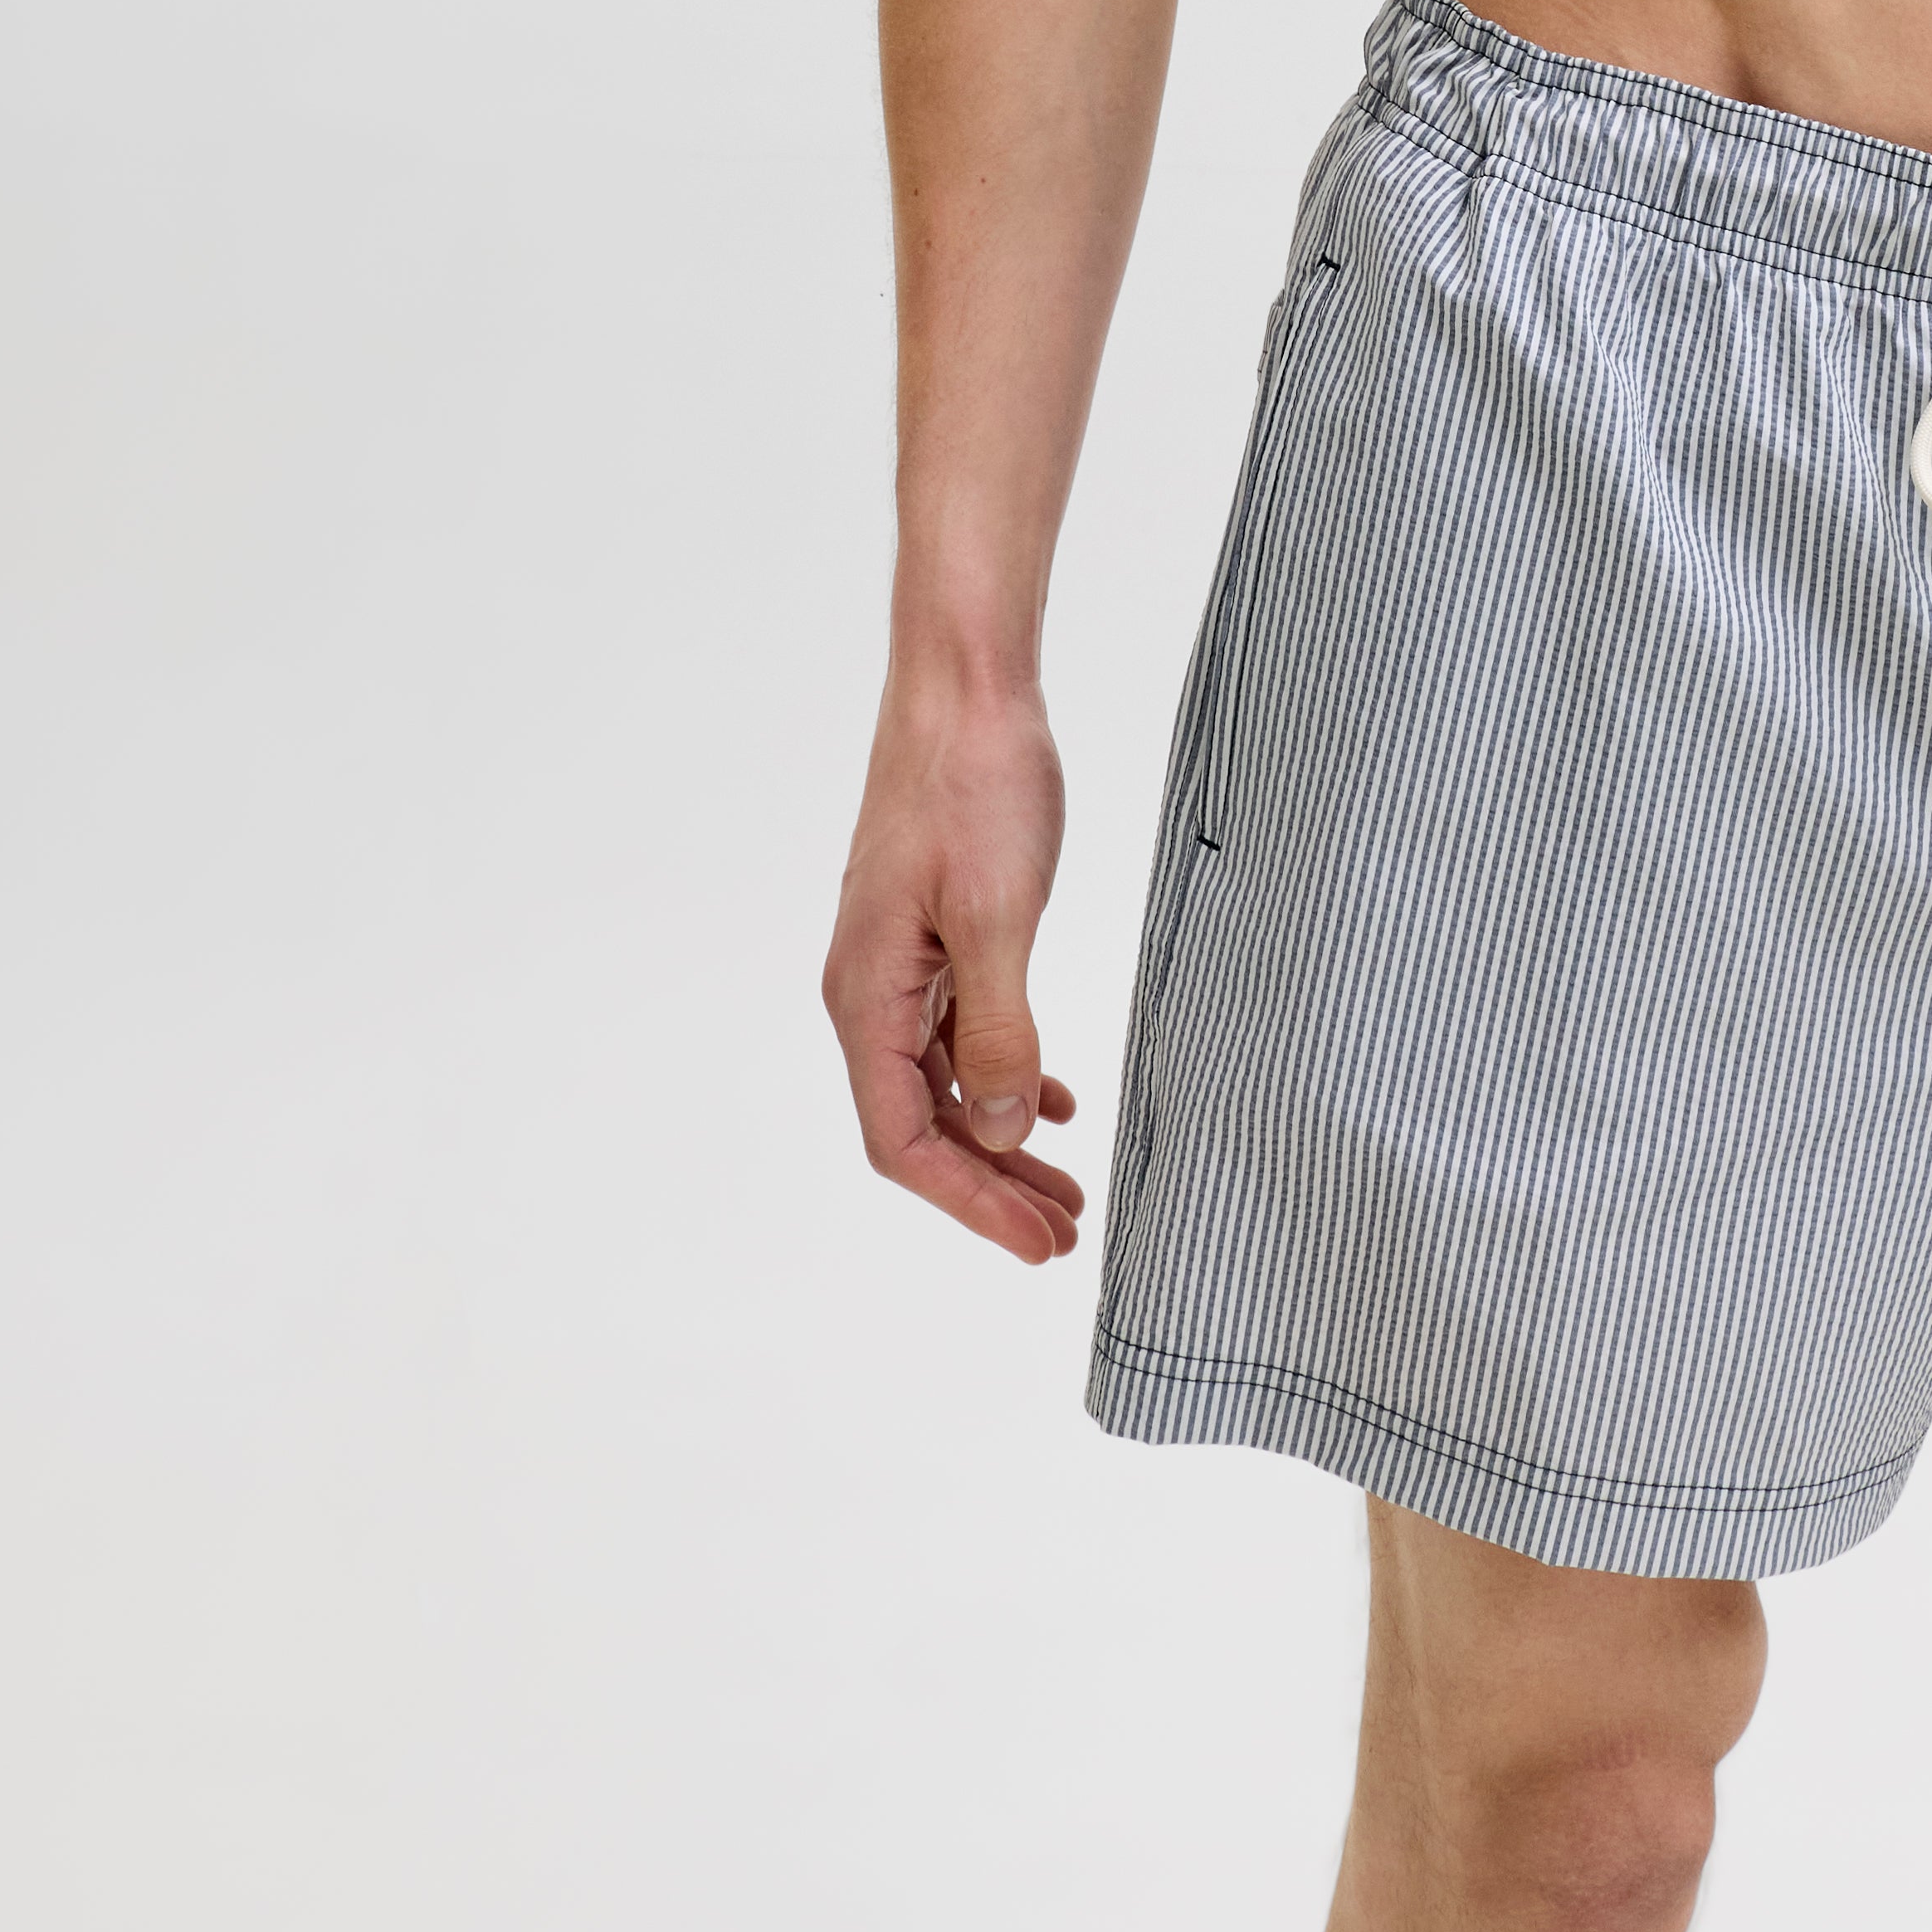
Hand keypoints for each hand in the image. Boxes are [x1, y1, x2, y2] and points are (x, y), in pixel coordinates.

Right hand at [822, 673, 1082, 1261]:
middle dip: (990, 1187)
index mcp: (866, 996)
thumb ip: (996, 1029)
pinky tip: (1048, 1100)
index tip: (1037, 1242)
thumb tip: (997, 1130)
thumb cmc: (973, 787)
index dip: (970, 1202)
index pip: (904, 1139)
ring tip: (1066, 1186)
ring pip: (944, 1083)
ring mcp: (897, 964)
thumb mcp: (996, 917)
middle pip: (921, 1124)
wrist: (965, 689)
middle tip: (1064, 1230)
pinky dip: (1001, 1072)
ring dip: (1000, 1139)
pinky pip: (956, 1032)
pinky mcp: (931, 935)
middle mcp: (869, 991)